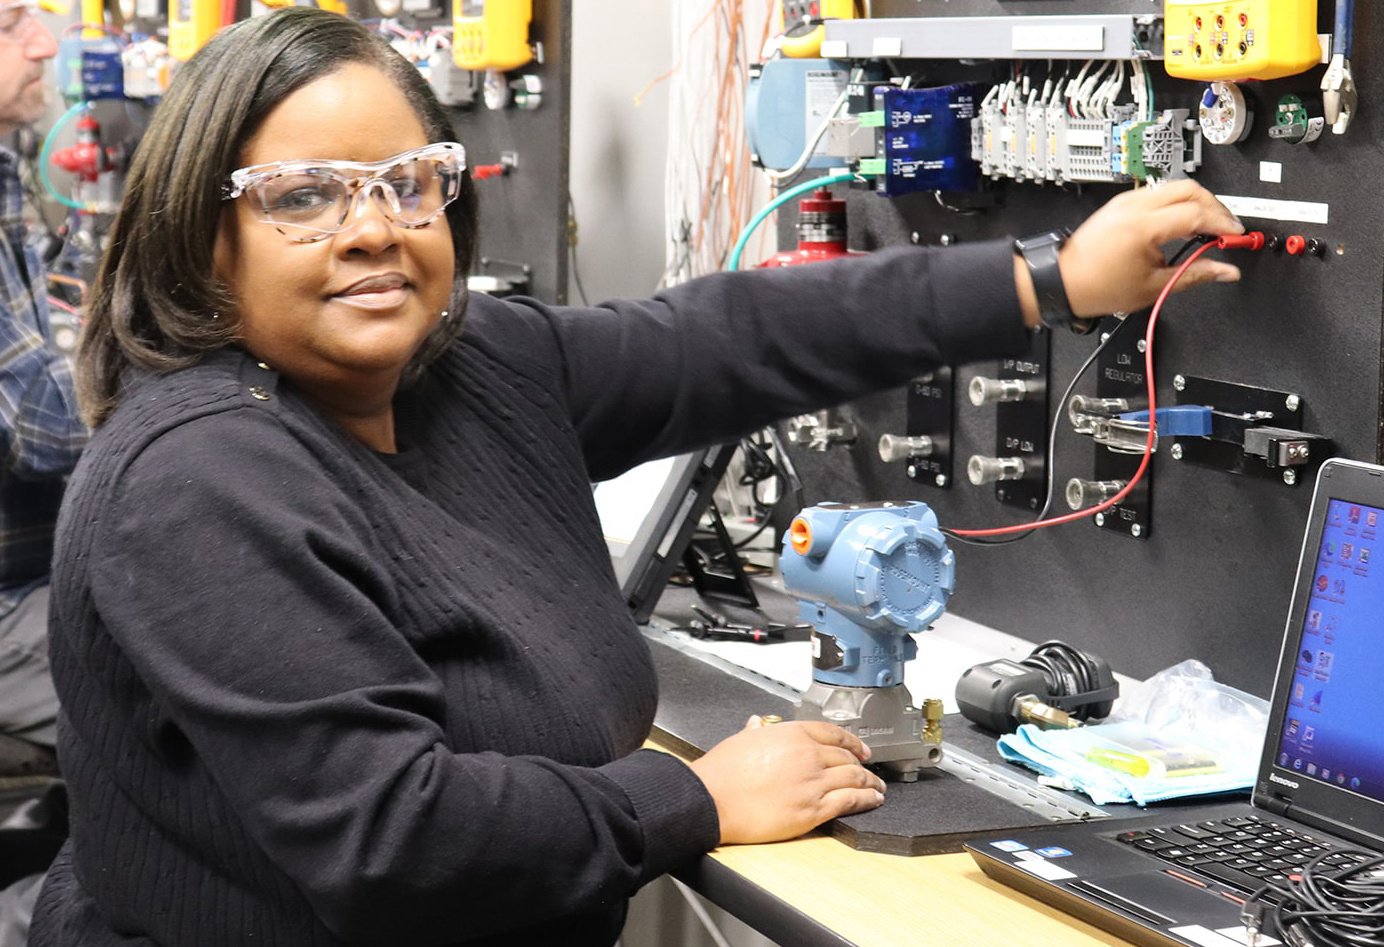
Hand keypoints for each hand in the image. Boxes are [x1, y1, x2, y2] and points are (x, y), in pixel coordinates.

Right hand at [688, 716, 885, 845]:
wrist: (712, 800)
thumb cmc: (721, 772)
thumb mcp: (740, 740)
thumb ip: (755, 732)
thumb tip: (757, 724)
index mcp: (791, 733)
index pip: (833, 733)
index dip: (852, 741)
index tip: (859, 748)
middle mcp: (807, 754)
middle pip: (846, 756)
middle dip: (861, 764)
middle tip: (869, 769)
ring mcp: (812, 782)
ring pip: (854, 778)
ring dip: (870, 783)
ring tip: (877, 788)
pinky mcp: (812, 809)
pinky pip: (849, 801)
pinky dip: (866, 800)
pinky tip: (872, 800)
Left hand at [1014, 180, 1245, 326]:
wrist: (1062, 281)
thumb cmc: (1097, 287)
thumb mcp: (1154, 287)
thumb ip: (1195, 275)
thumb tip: (1226, 271)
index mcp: (1142, 226)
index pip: (1197, 212)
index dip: (1223, 223)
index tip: (1236, 236)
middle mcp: (1134, 206)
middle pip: (1191, 188)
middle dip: (1216, 206)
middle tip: (1227, 228)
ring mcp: (1127, 200)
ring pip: (1176, 186)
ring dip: (1198, 202)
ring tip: (1209, 227)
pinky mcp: (1123, 202)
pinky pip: (1160, 192)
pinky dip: (1179, 202)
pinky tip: (1185, 222)